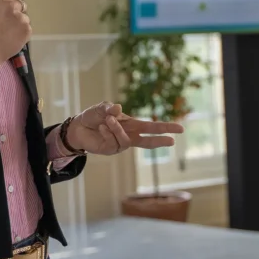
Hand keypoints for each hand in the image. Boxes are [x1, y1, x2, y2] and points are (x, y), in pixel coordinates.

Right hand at [0, 0, 30, 69]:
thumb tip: (3, 2)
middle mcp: (13, 6)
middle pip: (21, 4)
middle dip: (16, 11)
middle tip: (7, 22)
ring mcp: (22, 19)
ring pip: (24, 18)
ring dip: (19, 23)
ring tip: (8, 33)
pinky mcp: (27, 30)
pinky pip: (27, 28)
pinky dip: (22, 33)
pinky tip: (12, 38)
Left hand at [65, 102, 183, 155]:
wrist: (78, 127)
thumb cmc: (93, 116)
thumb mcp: (102, 108)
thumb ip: (109, 108)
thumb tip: (118, 109)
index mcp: (132, 124)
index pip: (152, 127)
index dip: (166, 127)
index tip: (180, 129)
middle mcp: (129, 135)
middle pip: (148, 140)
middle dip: (160, 140)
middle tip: (173, 141)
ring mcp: (120, 144)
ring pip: (126, 139)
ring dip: (117, 128)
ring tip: (106, 120)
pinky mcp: (110, 150)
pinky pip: (113, 142)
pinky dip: (107, 132)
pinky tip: (100, 128)